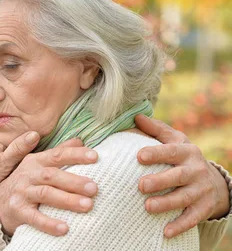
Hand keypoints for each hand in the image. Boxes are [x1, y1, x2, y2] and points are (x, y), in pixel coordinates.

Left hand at [0, 131, 39, 199]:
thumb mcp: (4, 163)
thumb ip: (19, 149)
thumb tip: (35, 133)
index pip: (19, 147)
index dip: (27, 159)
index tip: (31, 170)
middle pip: (13, 156)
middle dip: (18, 167)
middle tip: (20, 179)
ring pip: (7, 165)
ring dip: (11, 173)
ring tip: (10, 183)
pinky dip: (3, 178)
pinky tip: (2, 185)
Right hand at [0, 138, 98, 236]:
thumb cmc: (26, 180)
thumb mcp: (38, 163)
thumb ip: (58, 152)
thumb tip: (80, 141)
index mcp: (36, 161)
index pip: (57, 155)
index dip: (75, 155)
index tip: (95, 156)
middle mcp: (28, 174)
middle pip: (52, 175)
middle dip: (74, 181)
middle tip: (94, 188)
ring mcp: (22, 192)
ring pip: (45, 194)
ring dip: (67, 200)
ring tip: (87, 205)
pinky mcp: (18, 211)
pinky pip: (34, 218)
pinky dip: (49, 224)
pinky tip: (65, 229)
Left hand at [135, 114, 230, 237]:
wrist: (212, 180)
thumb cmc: (182, 156)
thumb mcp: (174, 140)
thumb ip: (155, 129)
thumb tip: (135, 116)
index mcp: (186, 151)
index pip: (171, 151)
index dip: (156, 153)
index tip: (139, 156)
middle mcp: (195, 170)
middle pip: (178, 176)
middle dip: (160, 181)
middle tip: (140, 186)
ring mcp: (201, 190)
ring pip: (184, 198)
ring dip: (166, 204)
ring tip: (148, 207)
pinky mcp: (204, 207)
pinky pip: (192, 218)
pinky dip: (180, 225)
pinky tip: (166, 231)